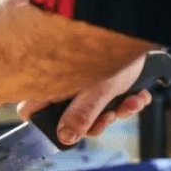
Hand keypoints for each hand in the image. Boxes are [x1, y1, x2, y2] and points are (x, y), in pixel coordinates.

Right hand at [16, 55, 151, 143]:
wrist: (140, 33)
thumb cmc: (113, 52)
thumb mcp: (98, 90)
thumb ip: (82, 115)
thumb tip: (65, 137)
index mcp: (53, 84)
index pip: (30, 111)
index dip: (44, 125)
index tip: (68, 129)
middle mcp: (63, 85)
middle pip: (68, 120)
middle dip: (95, 121)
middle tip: (109, 116)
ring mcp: (81, 85)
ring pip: (92, 113)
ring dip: (115, 111)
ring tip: (130, 102)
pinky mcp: (100, 83)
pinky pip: (108, 103)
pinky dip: (125, 101)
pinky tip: (138, 96)